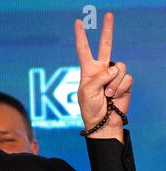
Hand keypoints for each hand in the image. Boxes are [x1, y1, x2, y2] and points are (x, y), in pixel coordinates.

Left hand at [75, 13, 131, 142]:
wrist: (103, 122)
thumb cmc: (90, 108)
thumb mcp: (87, 91)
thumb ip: (99, 76)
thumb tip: (115, 69)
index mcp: (88, 70)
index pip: (84, 49)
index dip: (81, 36)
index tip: (78, 22)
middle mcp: (101, 70)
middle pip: (106, 46)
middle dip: (107, 30)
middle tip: (108, 14)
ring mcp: (114, 75)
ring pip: (119, 67)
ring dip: (113, 83)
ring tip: (107, 95)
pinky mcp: (124, 83)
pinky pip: (126, 78)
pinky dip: (120, 88)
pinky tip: (114, 97)